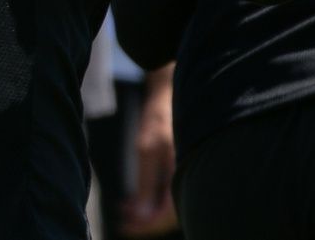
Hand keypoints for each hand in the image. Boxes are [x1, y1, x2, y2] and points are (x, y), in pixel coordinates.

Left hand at [120, 68, 178, 236]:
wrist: (170, 89)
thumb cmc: (161, 114)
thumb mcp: (148, 148)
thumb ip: (146, 183)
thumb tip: (142, 215)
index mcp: (187, 174)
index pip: (167, 215)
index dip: (146, 226)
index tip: (125, 226)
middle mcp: (191, 176)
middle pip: (169, 214)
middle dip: (146, 220)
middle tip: (122, 221)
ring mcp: (187, 172)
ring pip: (168, 204)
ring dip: (147, 210)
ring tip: (124, 210)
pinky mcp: (181, 167)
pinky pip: (168, 191)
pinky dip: (151, 198)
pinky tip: (133, 200)